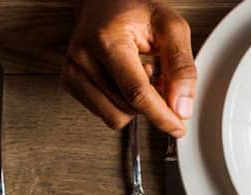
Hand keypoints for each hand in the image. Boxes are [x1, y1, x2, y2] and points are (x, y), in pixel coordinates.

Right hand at [61, 0, 196, 137]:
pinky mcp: (69, 82)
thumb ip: (181, 66)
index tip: (177, 127)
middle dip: (151, 103)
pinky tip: (124, 81)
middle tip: (158, 76)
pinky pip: (104, 114)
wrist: (105, 2)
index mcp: (107, 40)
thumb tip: (181, 107)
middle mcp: (83, 57)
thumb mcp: (170, 27)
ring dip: (135, 105)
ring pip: (115, 117)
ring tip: (138, 75)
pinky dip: (121, 104)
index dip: (161, 115)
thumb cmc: (134, 11)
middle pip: (127, 109)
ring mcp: (73, 71)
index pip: (136, 93)